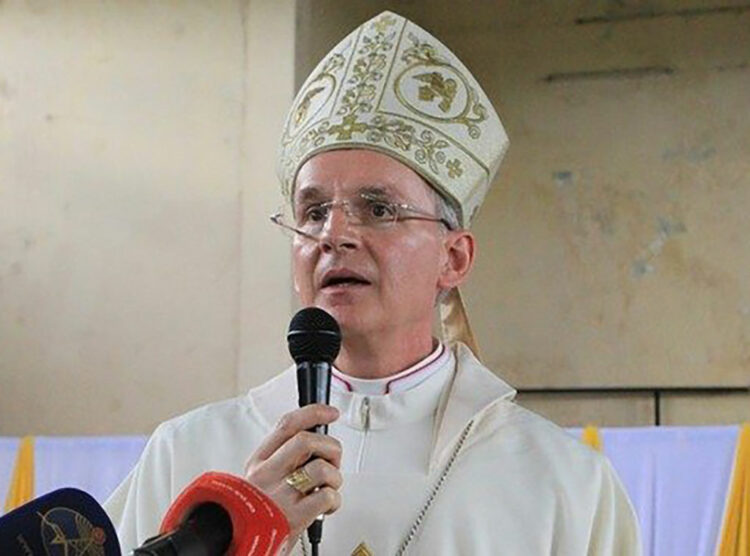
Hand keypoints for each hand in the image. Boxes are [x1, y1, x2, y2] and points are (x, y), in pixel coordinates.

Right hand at [244, 404, 342, 550]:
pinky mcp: (293, 518)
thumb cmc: (255, 513)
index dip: (313, 413)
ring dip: (335, 477)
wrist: (238, 544)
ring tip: (328, 487)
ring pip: (320, 468)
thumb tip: (317, 442)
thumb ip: (282, 459)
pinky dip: (334, 500)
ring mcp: (281, 495)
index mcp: (260, 461)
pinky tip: (326, 506)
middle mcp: (268, 474)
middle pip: (306, 441)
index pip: (287, 425)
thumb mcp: (260, 479)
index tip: (330, 413)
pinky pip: (326, 496)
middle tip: (332, 459)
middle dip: (330, 446)